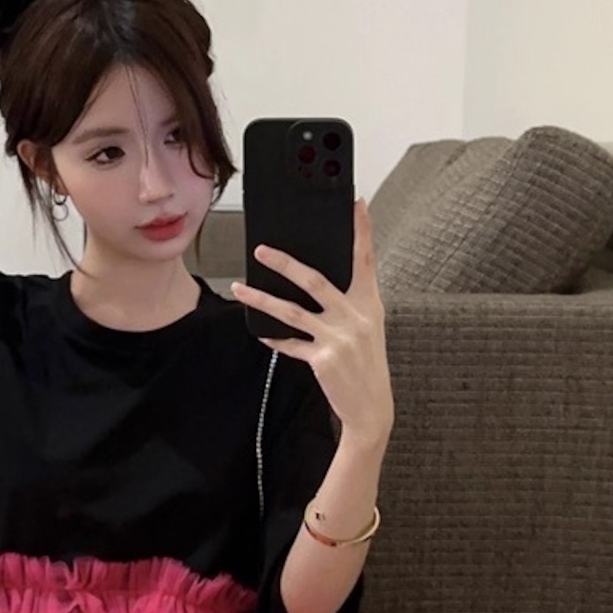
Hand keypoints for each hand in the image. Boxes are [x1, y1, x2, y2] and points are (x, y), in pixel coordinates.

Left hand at [231, 198, 394, 442]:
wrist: (372, 407)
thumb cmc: (366, 363)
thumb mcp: (367, 327)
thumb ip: (347, 303)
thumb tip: (313, 280)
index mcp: (370, 304)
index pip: (366, 260)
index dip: (362, 231)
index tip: (357, 204)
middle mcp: (356, 317)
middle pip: (315, 280)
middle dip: (285, 263)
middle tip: (261, 250)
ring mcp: (339, 338)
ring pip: (292, 311)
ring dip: (262, 299)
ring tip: (240, 289)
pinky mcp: (322, 359)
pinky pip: (290, 343)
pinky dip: (273, 337)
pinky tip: (259, 331)